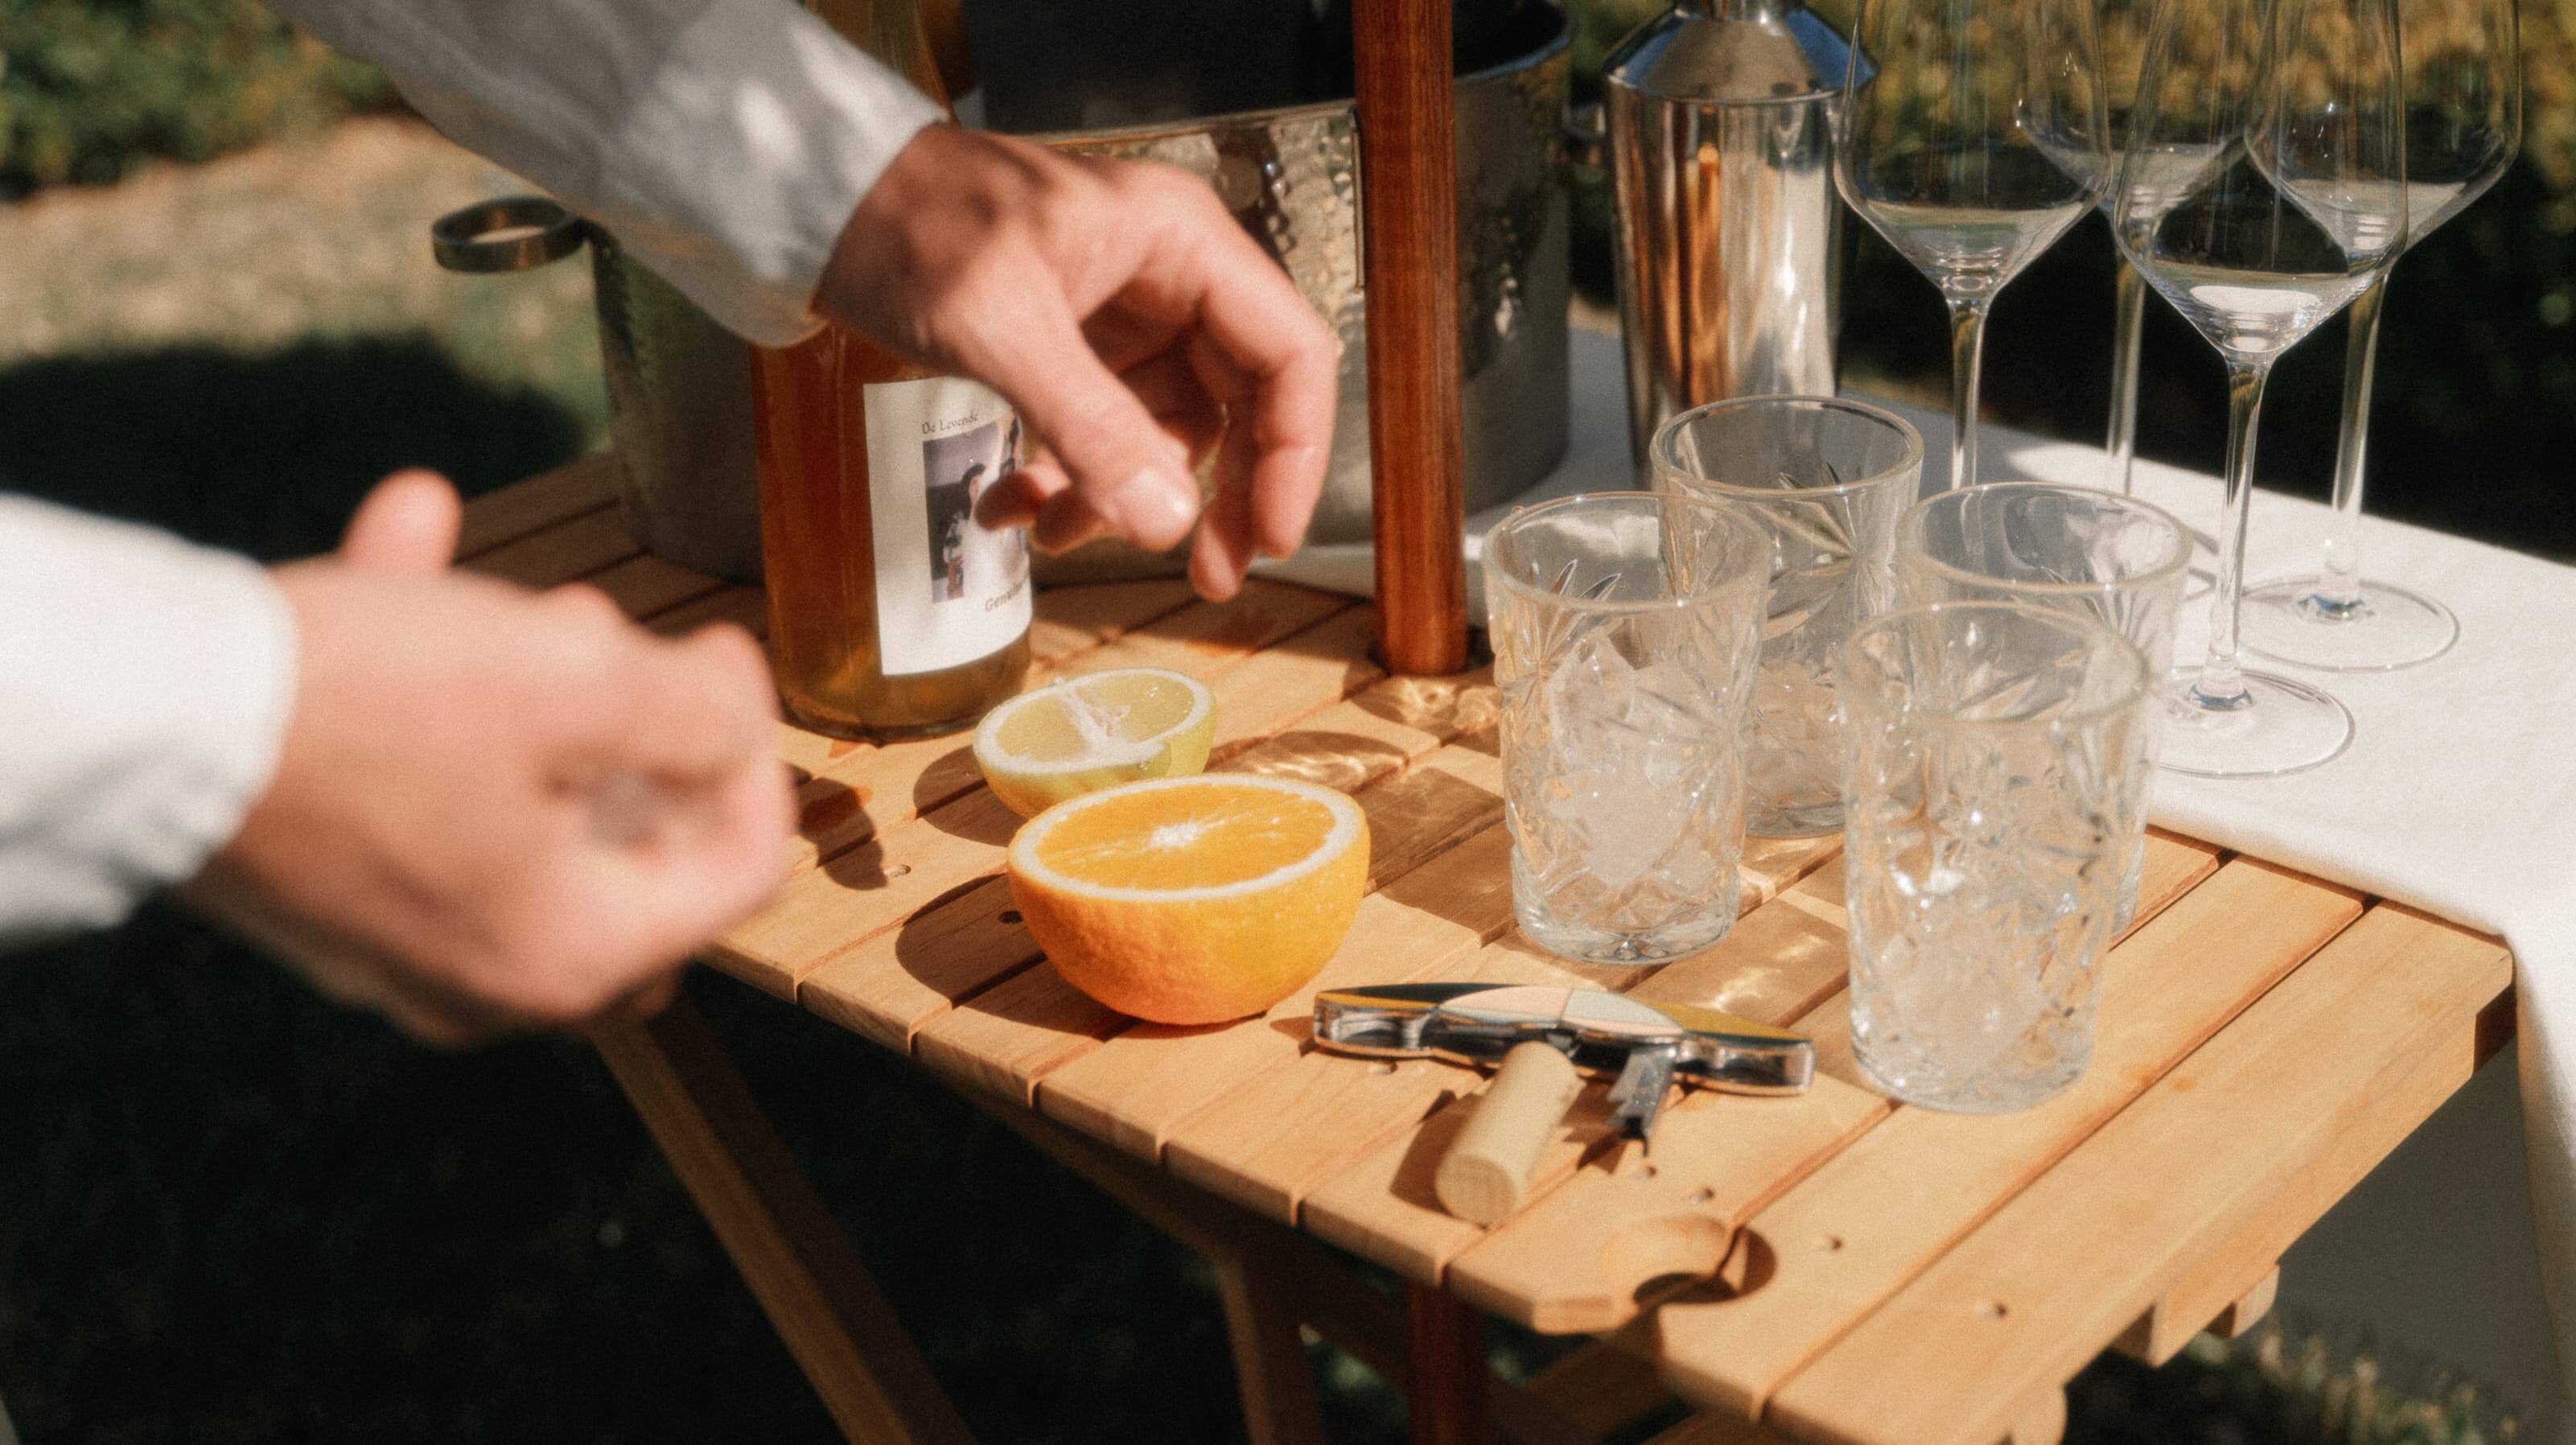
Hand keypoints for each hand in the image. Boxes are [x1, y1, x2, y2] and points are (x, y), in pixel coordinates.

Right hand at [184, 472, 793, 1044]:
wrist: (139, 720)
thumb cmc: (368, 708)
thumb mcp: (577, 685)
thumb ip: (693, 718)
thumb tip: (734, 731)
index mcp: (573, 957)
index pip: (737, 874)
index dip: (758, 751)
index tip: (726, 650)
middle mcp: (490, 978)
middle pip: (632, 853)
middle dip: (640, 735)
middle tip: (615, 638)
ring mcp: (400, 937)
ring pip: (519, 798)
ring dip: (526, 683)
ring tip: (504, 589)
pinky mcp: (323, 879)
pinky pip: (404, 773)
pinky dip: (419, 670)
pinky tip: (408, 525)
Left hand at [821, 124, 1337, 600]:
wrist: (819, 202)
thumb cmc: (907, 222)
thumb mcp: (999, 326)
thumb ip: (1090, 426)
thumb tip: (1168, 522)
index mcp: (1181, 243)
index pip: (1289, 354)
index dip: (1294, 453)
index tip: (1271, 538)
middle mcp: (1168, 277)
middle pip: (1239, 405)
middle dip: (1213, 496)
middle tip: (1207, 578)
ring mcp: (1124, 316)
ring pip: (1161, 436)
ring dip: (1113, 499)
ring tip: (1048, 534)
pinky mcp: (1075, 349)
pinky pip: (1100, 436)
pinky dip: (1064, 481)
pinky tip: (1010, 507)